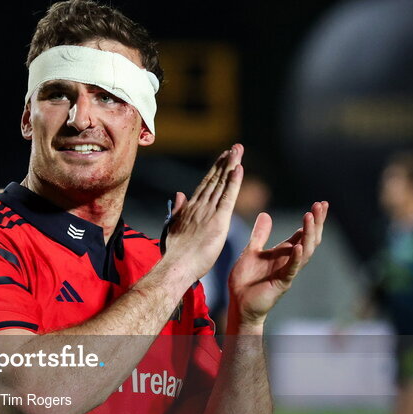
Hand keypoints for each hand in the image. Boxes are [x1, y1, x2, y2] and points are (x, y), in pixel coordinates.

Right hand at [163, 144, 243, 282]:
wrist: (176, 266)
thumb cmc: (174, 253)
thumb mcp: (173, 227)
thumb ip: (178, 210)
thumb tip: (179, 194)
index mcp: (190, 209)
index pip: (205, 185)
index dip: (215, 170)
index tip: (223, 157)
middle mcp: (199, 206)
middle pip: (215, 180)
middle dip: (225, 162)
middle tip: (235, 147)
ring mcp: (208, 212)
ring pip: (222, 184)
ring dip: (231, 166)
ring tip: (238, 150)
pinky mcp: (218, 221)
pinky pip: (228, 197)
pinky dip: (234, 183)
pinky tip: (239, 169)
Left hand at [228, 201, 328, 330]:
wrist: (239, 304)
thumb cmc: (245, 281)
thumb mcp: (251, 251)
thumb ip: (260, 235)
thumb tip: (265, 215)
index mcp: (282, 253)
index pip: (302, 233)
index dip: (312, 219)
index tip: (320, 203)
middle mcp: (289, 261)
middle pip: (309, 239)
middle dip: (316, 222)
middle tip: (321, 205)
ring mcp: (287, 271)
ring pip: (305, 251)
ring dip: (309, 234)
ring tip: (310, 217)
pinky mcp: (281, 283)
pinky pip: (292, 269)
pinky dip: (296, 258)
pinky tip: (299, 246)